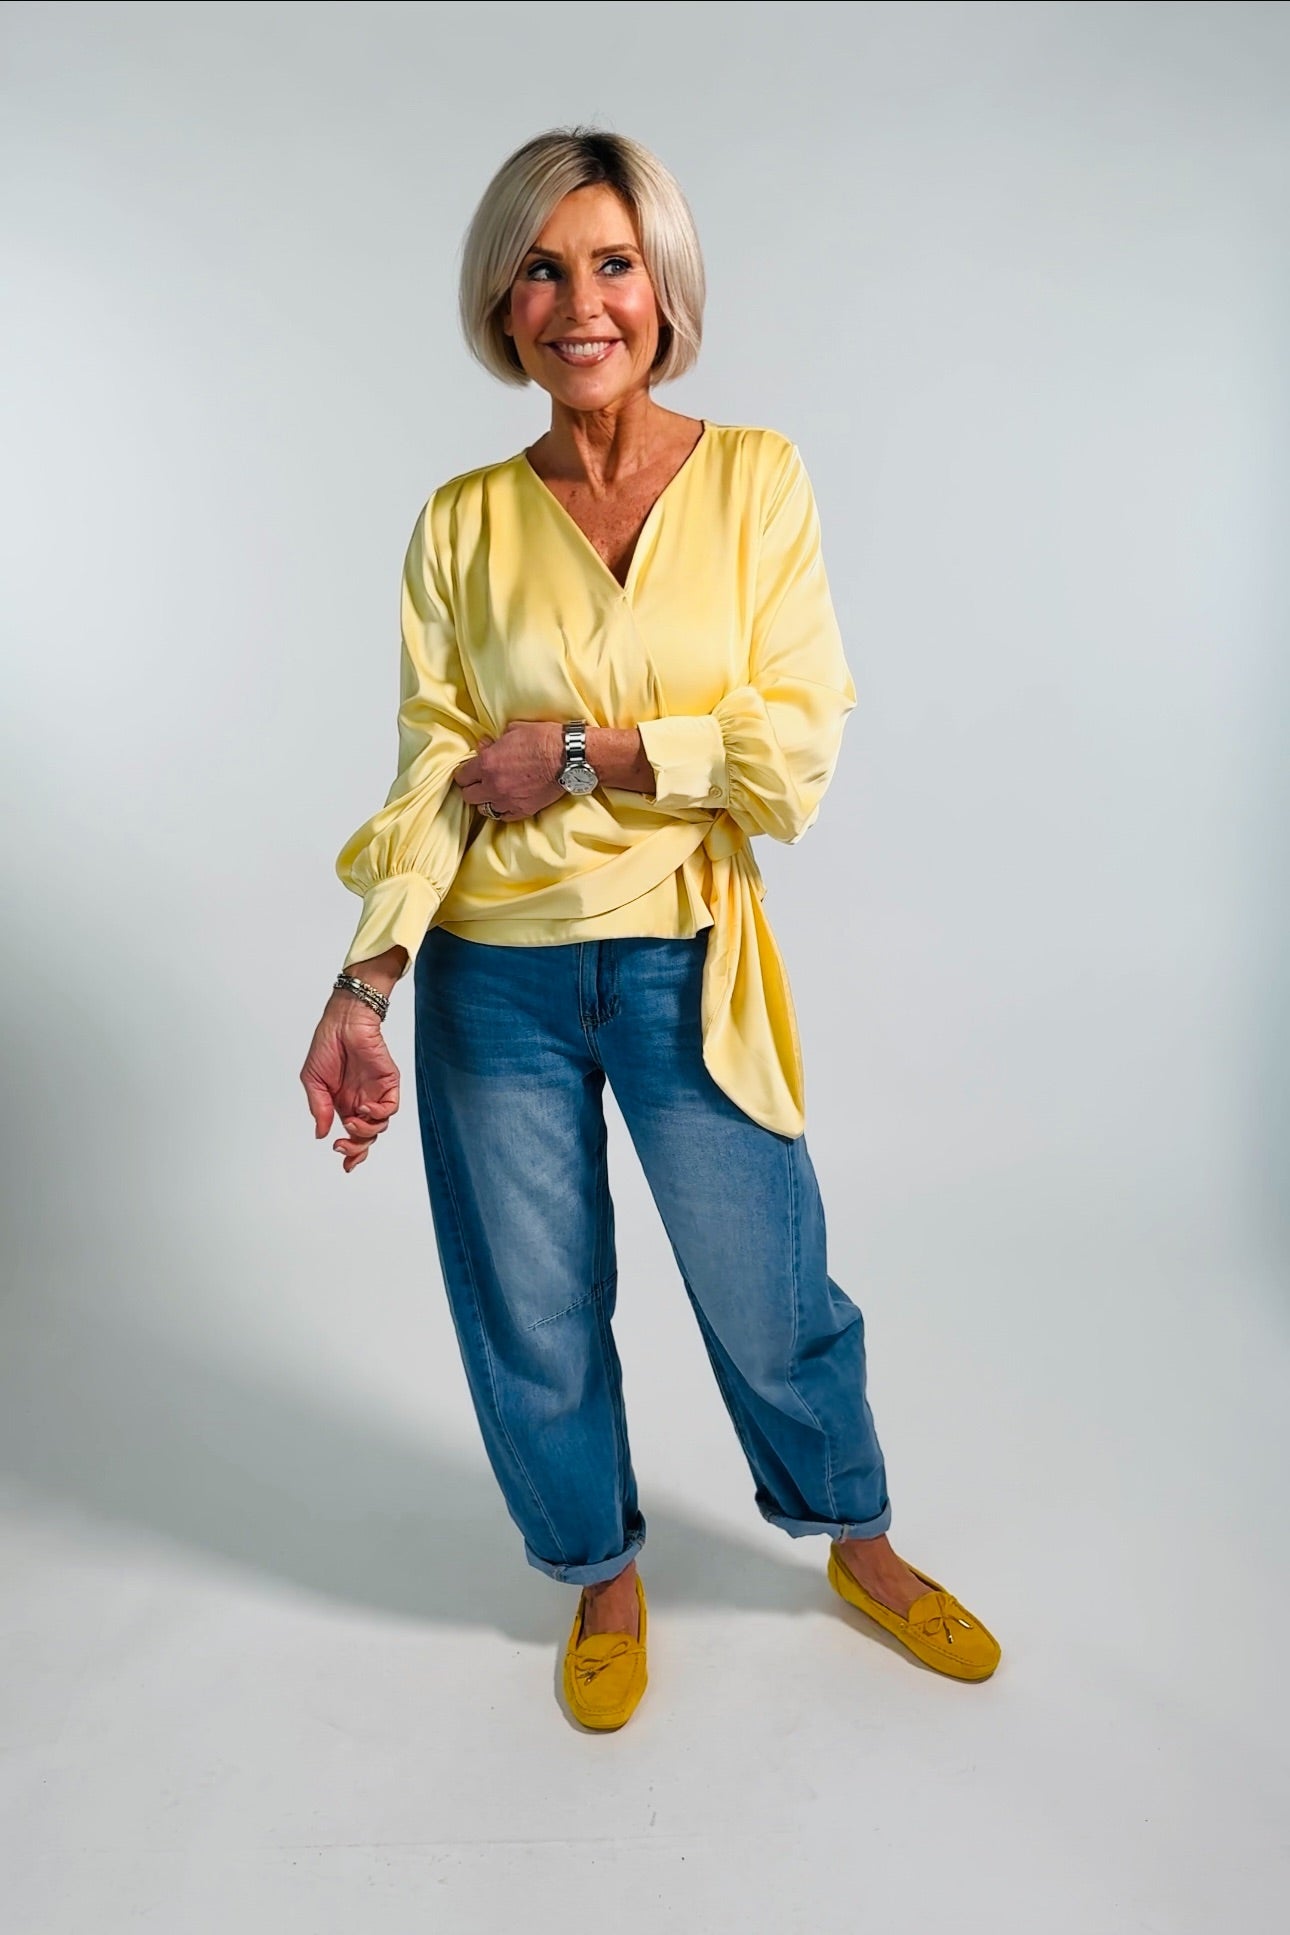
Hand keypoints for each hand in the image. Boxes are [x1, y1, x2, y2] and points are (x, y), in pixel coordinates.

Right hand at [300, 993, 400, 1172]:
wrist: (343, 1022)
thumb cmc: (327, 1046)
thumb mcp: (313, 1082)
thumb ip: (319, 1108)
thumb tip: (320, 1133)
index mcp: (343, 1103)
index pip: (351, 1135)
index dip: (351, 1153)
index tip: (344, 1163)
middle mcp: (360, 1101)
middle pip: (367, 1137)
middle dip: (357, 1148)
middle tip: (342, 1147)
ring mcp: (375, 1093)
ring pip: (380, 1127)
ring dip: (365, 1132)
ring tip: (351, 1122)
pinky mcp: (388, 1083)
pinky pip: (390, 1107)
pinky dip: (379, 1114)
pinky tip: (364, 1109)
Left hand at [452, 721, 566, 819]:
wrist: (568, 756)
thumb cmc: (543, 739)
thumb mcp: (514, 731)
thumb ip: (494, 742)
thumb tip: (483, 745)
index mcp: (487, 763)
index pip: (462, 776)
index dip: (464, 773)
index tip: (469, 772)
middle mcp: (493, 785)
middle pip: (469, 796)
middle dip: (472, 788)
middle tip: (478, 783)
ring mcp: (508, 800)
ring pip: (484, 809)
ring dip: (486, 801)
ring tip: (493, 794)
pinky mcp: (523, 810)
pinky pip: (503, 817)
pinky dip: (502, 810)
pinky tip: (506, 802)